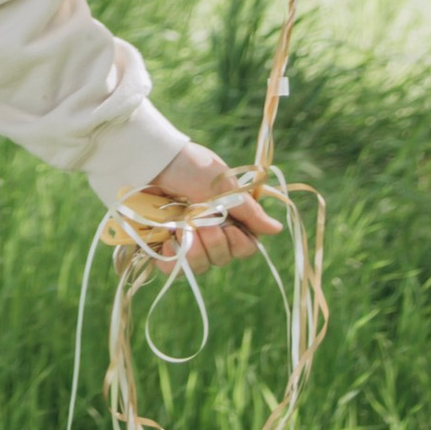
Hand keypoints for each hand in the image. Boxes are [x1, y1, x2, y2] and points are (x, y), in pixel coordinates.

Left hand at [126, 144, 277, 270]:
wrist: (153, 160)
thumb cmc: (190, 167)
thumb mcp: (224, 188)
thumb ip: (249, 212)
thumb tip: (277, 229)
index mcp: (227, 217)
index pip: (245, 248)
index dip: (239, 243)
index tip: (229, 226)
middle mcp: (208, 231)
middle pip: (223, 259)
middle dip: (214, 242)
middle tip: (201, 221)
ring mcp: (185, 239)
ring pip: (200, 267)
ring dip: (194, 249)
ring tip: (182, 227)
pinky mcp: (162, 244)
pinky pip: (173, 270)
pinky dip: (174, 259)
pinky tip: (169, 241)